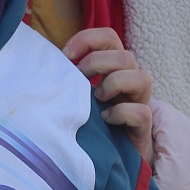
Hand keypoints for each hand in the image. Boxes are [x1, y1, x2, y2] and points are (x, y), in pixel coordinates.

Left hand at [63, 27, 153, 162]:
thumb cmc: (91, 116)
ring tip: (97, 98)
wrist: (113, 152)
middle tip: (80, 78)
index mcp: (114, 66)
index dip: (87, 39)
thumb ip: (69, 74)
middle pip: (125, 55)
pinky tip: (106, 119)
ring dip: (114, 84)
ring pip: (142, 77)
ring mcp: (140, 101)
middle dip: (97, 63)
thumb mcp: (78, 90)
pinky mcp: (143, 124)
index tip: (66, 55)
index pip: (108, 37)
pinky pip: (141, 112)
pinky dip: (120, 113)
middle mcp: (130, 79)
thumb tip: (45, 61)